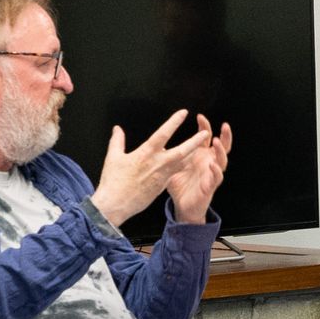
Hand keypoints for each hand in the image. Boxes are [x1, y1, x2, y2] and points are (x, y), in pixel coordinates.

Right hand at [91, 110, 202, 227]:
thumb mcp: (113, 157)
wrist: (115, 205)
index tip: (183, 113)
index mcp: (146, 154)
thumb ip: (117, 141)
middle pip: (182, 151)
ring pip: (181, 163)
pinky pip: (173, 173)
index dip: (174, 122)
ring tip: (200, 147)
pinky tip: (183, 163)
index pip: (163, 134)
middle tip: (205, 133)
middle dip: (195, 141)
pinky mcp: (161, 187)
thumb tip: (117, 129)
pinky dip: (179, 167)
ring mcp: (162, 176)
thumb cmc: (113, 182)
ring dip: (191, 154)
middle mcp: (158, 164)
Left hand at [167, 117, 230, 224]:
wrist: (182, 206)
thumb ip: (169, 152)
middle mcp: (209, 162)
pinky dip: (215, 170)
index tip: (199, 117)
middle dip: (225, 135)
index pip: (206, 137)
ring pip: (223, 160)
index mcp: (201, 155)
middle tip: (224, 125)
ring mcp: (211, 174)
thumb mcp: (172, 165)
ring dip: (221, 150)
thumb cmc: (179, 185)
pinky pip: (216, 177)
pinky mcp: (210, 186)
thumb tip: (157, 141)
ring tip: (216, 142)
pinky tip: (212, 164)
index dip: (204, 126)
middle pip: (222, 146)